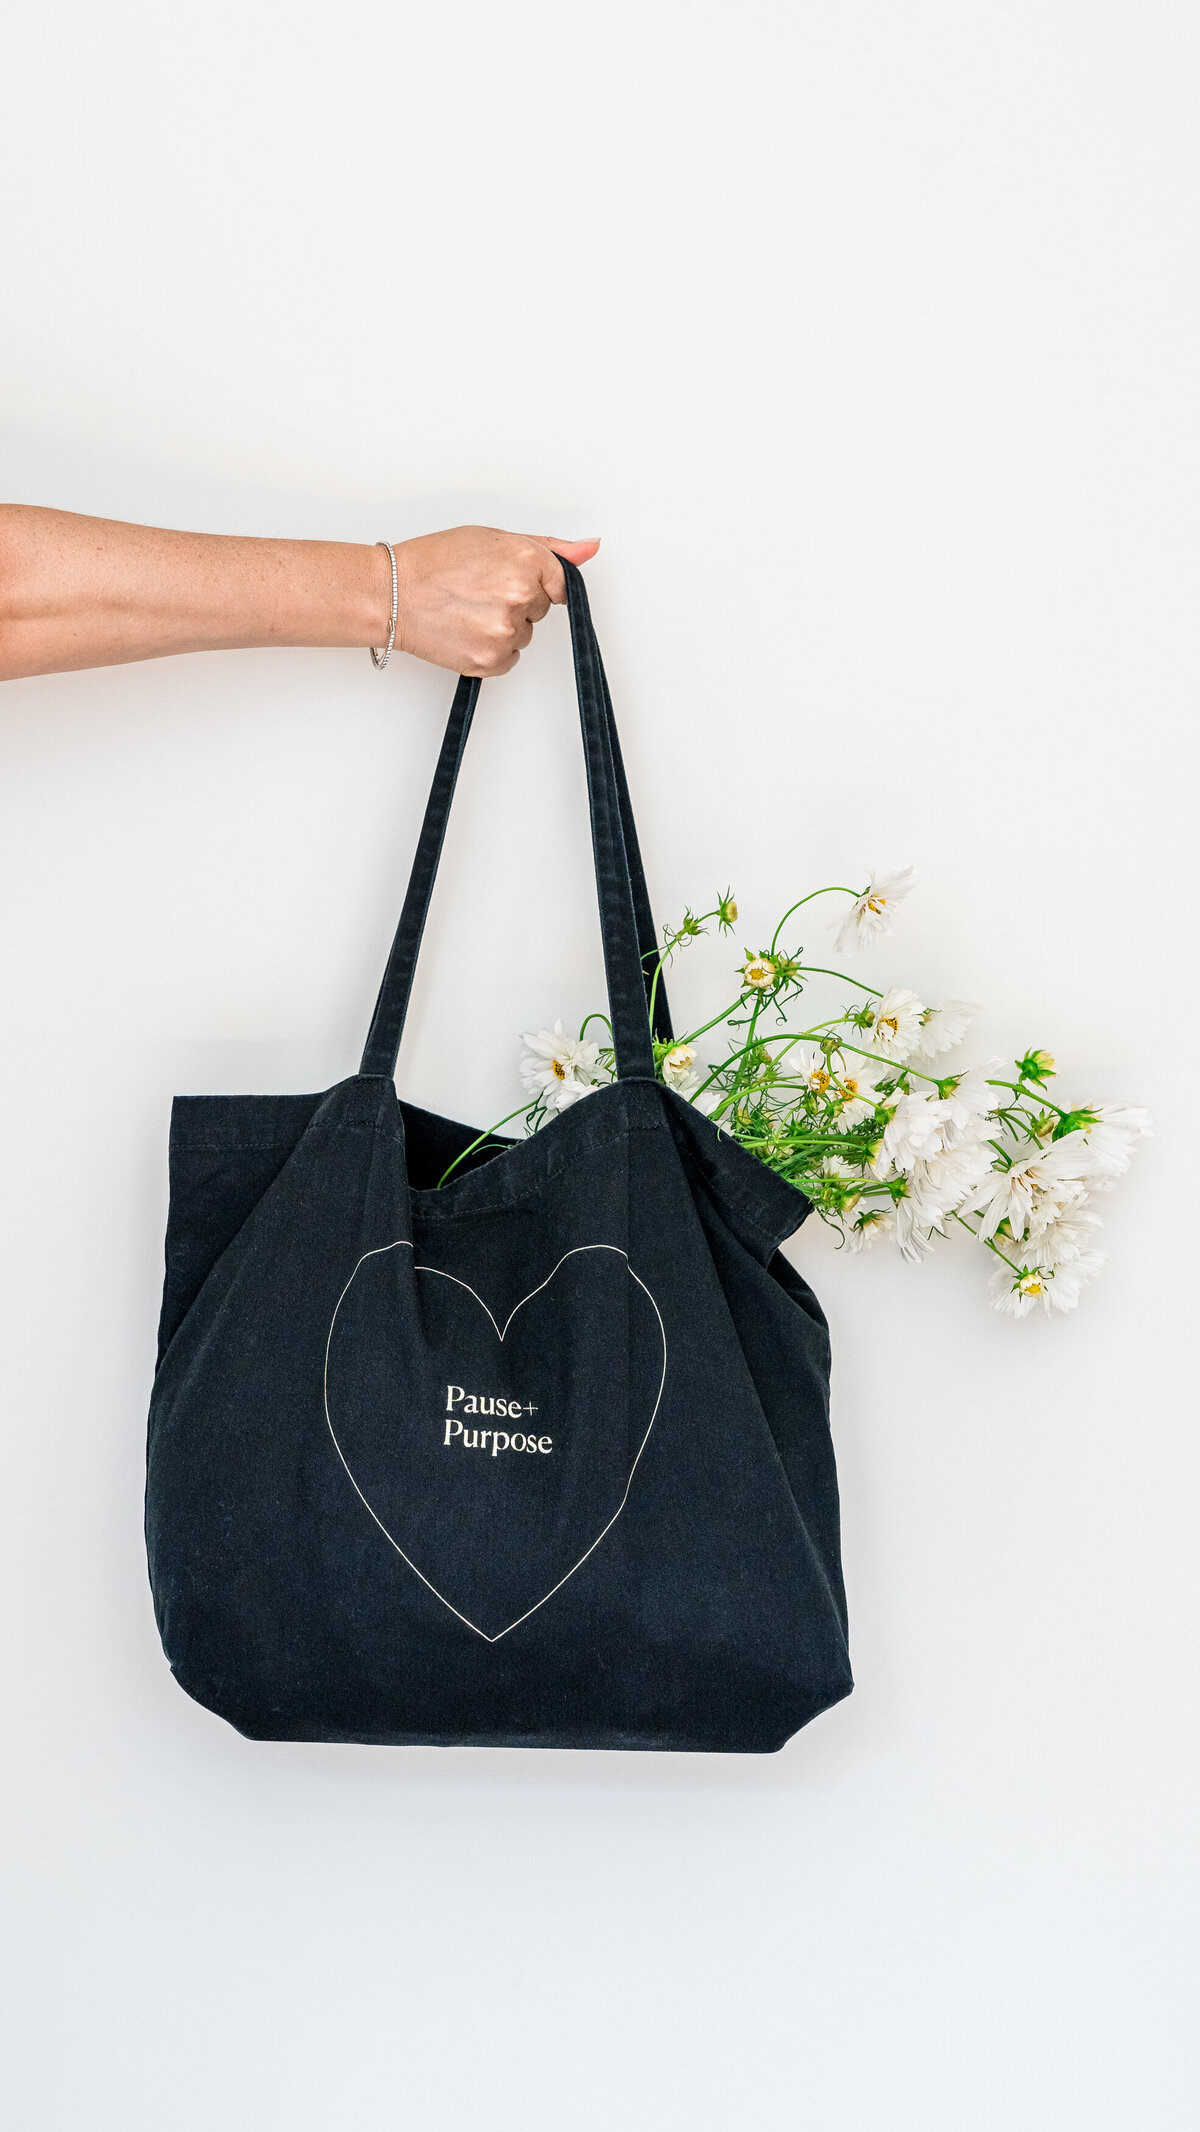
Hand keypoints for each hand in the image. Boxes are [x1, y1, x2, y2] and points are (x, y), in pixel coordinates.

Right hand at [389, 526, 599, 677]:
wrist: (392, 594)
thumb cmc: (435, 562)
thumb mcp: (493, 539)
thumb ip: (549, 547)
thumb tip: (591, 548)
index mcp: (526, 559)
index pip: (559, 583)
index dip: (532, 582)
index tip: (507, 581)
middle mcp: (521, 595)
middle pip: (540, 609)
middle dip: (515, 601)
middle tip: (476, 591)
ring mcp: (507, 630)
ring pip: (524, 635)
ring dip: (502, 628)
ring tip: (465, 610)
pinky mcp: (491, 660)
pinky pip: (509, 659)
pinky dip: (491, 651)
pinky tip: (464, 631)